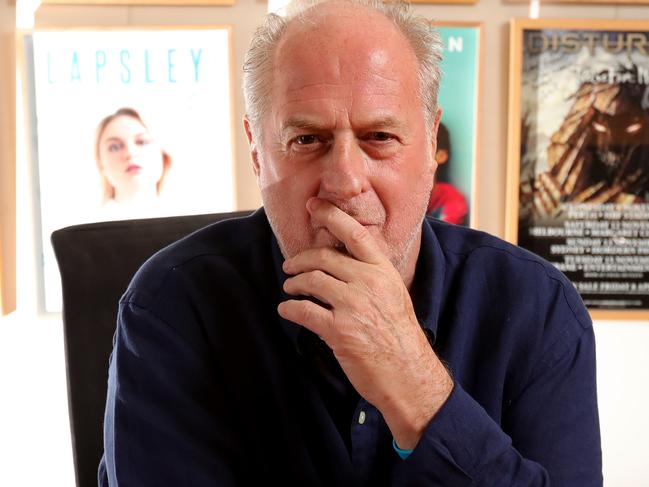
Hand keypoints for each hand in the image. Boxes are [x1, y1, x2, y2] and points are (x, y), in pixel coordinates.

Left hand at [278, 198, 452, 448]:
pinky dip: (290, 309)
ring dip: (294, 284)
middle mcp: (369, 283)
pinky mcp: (339, 331)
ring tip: (290, 289)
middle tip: (290, 265)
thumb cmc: (400, 336)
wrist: (409, 374)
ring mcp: (354, 306)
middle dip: (300, 260)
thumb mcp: (394, 294)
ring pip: (311, 281)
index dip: (331, 215)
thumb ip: (372, 274)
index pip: (355, 233)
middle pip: (324, 257)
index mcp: (383, 271)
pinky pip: (304, 311)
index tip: (313, 206)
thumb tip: (343, 259)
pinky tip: (287, 310)